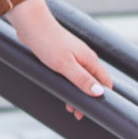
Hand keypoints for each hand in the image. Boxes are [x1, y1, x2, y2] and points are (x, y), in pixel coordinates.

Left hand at [9, 0, 111, 119]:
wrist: (31, 25)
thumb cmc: (48, 42)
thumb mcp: (66, 65)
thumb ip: (82, 79)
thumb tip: (99, 92)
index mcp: (89, 59)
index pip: (105, 81)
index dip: (103, 97)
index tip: (94, 110)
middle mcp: (84, 57)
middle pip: (93, 81)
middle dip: (88, 98)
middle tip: (78, 113)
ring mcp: (74, 56)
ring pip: (81, 78)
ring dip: (77, 93)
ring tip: (70, 107)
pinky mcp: (62, 55)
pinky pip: (70, 73)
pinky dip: (69, 84)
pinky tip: (62, 90)